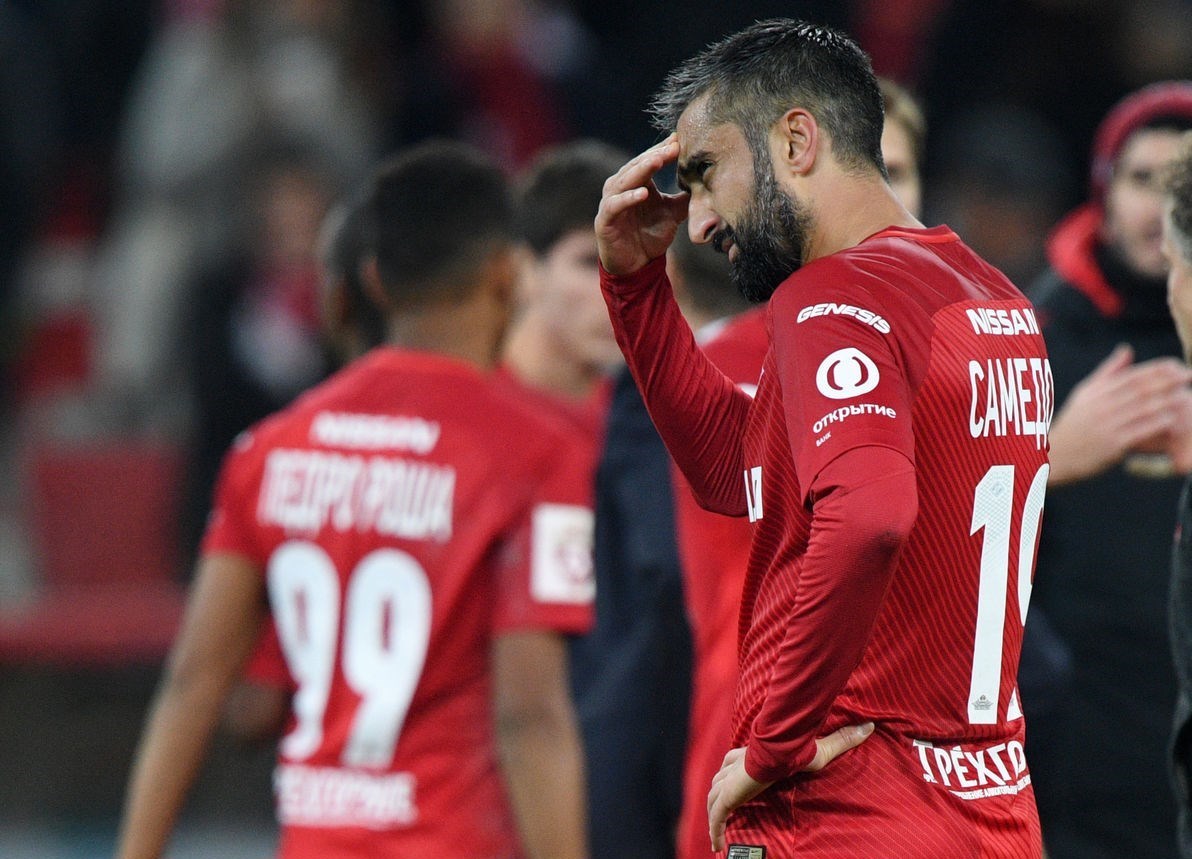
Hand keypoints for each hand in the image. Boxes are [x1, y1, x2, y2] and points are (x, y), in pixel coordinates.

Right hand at [594, 135, 689, 275]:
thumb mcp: (672, 214)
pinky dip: (628, 199)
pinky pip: (615, 206)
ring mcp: (610, 202)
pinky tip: (643, 194)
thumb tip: (706, 183)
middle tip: (673, 146)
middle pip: (638, 166)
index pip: (649, 160)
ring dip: (641, 170)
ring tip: (658, 160)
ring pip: (625, 180)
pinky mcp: (604, 220)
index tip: (680, 140)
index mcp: (636, 182)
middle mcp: (620, 187)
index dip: (664, 150)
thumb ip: (685, 198)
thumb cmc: (650, 236)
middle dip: (656, 155)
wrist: (635, 266)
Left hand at [707, 722, 873, 851]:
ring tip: (717, 831)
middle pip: (719, 780)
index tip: (733, 784)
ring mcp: (728, 784)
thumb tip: (870, 726)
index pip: (733, 762)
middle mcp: (735, 769)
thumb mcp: (822, 750)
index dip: (732, 772)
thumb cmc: (797, 751)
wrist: (778, 753)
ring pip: (713, 798)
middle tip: (722, 809)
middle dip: (718, 793)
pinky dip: (715, 831)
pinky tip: (716, 847)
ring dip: (714, 812)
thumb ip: (843, 740)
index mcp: (750, 756)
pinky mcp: (727, 798)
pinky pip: (716, 819)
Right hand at [1047, 344, 1191, 484]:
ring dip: (1167, 400)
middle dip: (1167, 381)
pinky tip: (1172, 417)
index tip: (1176, 364)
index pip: (1131, 376)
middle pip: (1140, 389)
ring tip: (1186, 394)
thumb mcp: (1084, 394)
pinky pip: (1139, 430)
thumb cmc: (1074, 425)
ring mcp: (1107, 425)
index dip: (1155, 369)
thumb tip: (1127, 349)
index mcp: (1096, 392)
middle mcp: (1101, 406)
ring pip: (1142, 408)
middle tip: (1189, 374)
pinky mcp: (1112, 444)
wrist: (1056, 456)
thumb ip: (1108, 372)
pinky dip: (1157, 423)